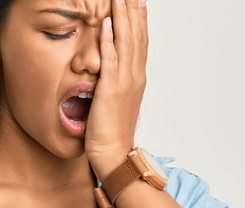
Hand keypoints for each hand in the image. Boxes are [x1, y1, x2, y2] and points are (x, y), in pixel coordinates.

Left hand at [85, 0, 148, 179]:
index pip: (139, 41)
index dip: (138, 19)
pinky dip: (111, 40)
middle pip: (136, 35)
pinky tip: (108, 23)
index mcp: (135, 78)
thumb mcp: (114, 102)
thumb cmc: (111, 133)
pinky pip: (111, 60)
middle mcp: (134, 76)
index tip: (135, 0)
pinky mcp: (111, 90)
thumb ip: (112, 84)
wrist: (114, 155)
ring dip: (123, 17)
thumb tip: (105, 74)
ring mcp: (125, 82)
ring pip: (126, 42)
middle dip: (133, 10)